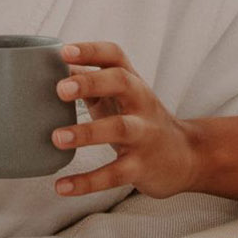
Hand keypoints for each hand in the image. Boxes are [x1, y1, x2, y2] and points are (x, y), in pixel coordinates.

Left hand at [50, 41, 200, 198]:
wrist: (186, 156)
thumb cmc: (141, 120)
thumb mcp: (120, 96)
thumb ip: (90, 81)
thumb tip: (51, 66)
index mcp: (132, 82)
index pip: (114, 56)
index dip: (90, 51)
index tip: (64, 51)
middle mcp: (141, 102)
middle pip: (121, 81)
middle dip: (91, 82)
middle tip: (60, 89)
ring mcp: (144, 134)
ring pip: (119, 128)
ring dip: (87, 132)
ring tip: (57, 138)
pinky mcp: (141, 166)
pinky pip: (114, 174)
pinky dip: (87, 182)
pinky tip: (62, 186)